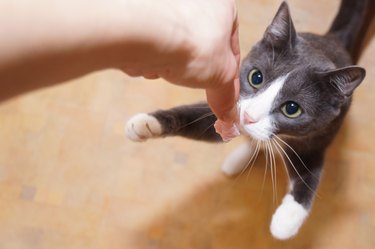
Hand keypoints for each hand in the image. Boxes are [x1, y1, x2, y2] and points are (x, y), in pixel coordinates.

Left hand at [121, 0, 240, 140]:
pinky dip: (152, 60)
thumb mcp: (221, 75)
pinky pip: (152, 46)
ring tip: (169, 66)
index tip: (223, 94)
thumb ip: (226, 94)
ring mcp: (165, 10)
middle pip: (199, 47)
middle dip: (195, 68)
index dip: (227, 74)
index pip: (230, 45)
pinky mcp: (140, 20)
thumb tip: (228, 112)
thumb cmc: (192, 43)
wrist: (147, 36)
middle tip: (192, 78)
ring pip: (174, 48)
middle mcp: (193, 2)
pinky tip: (152, 62)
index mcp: (220, 5)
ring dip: (172, 64)